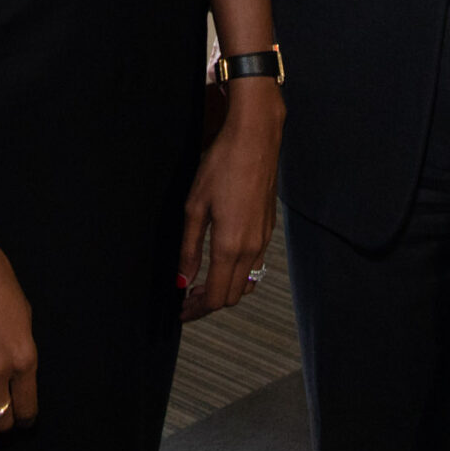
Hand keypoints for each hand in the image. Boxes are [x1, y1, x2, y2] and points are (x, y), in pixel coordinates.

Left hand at [178, 77, 282, 321]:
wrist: (255, 138)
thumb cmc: (221, 166)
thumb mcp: (195, 206)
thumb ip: (189, 248)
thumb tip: (182, 281)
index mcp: (230, 247)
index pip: (214, 297)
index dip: (196, 310)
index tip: (180, 311)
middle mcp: (251, 249)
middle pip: (232, 296)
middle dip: (208, 304)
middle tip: (186, 300)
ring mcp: (264, 239)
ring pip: (247, 282)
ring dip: (225, 290)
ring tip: (202, 283)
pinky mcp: (269, 228)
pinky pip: (255, 265)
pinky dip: (237, 274)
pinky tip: (221, 261)